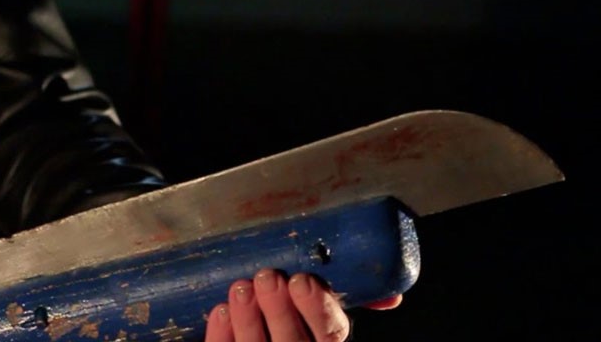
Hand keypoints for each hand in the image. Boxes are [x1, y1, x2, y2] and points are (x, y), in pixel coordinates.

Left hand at [204, 268, 401, 341]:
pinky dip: (221, 336)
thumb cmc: (299, 322)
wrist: (268, 332)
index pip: (330, 335)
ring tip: (240, 288)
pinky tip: (220, 311)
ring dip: (248, 319)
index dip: (317, 309)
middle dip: (279, 310)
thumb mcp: (326, 314)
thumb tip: (392, 295)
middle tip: (267, 277)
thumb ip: (350, 298)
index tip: (301, 281)